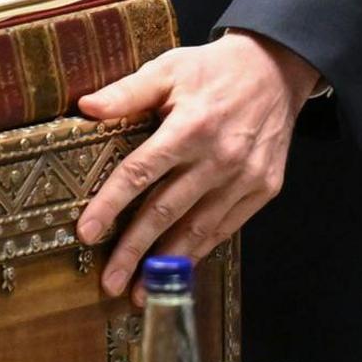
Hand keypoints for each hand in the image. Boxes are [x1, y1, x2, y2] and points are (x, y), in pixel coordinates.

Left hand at [73, 31, 322, 291]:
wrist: (276, 69)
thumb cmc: (214, 69)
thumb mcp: (169, 69)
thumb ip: (128, 92)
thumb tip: (86, 108)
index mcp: (190, 126)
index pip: (141, 172)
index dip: (111, 205)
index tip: (86, 233)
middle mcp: (219, 157)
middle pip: (166, 211)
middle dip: (134, 251)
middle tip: (109, 283)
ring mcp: (245, 177)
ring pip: (198, 229)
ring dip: (167, 264)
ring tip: (140, 292)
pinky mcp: (264, 188)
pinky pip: (226, 227)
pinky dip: (200, 250)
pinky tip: (178, 268)